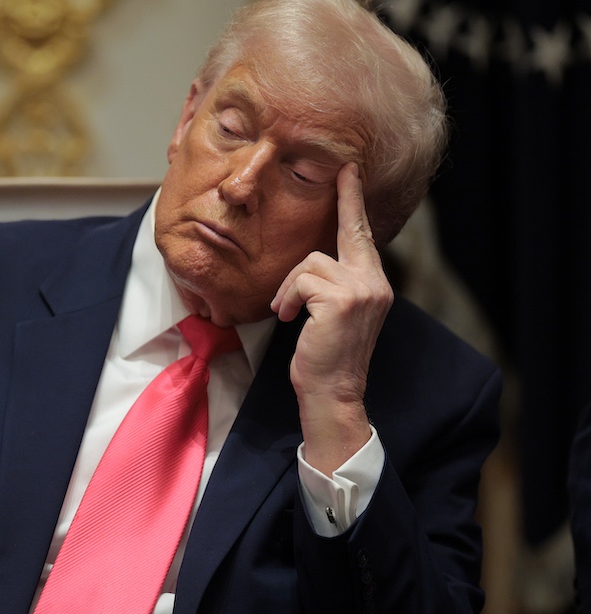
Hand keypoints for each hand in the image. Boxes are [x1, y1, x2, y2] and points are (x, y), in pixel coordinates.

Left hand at [270, 163, 392, 474]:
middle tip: (342, 171)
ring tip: (286, 312)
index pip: (364, 237)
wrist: (332, 392)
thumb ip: (333, 286)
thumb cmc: (324, 356)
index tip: (351, 174)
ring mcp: (362, 290)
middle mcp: (375, 283)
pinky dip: (288, 297)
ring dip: (290, 286)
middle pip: (348, 232)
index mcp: (374, 285)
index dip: (355, 204)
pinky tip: (287, 318)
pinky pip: (302, 280)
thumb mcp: (333, 315)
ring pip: (311, 262)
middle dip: (345, 200)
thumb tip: (312, 265)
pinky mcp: (342, 299)